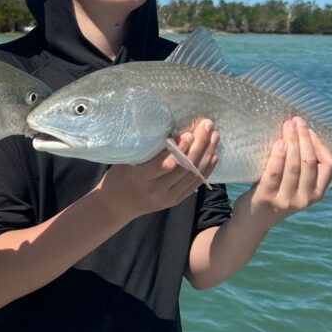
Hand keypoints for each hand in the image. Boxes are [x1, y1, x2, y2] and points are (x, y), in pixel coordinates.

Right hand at [97, 119, 219, 224]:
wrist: (117, 205)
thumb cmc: (120, 176)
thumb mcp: (127, 161)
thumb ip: (149, 151)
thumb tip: (174, 132)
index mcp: (141, 178)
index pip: (165, 164)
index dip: (179, 149)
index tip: (188, 133)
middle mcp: (156, 190)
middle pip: (183, 168)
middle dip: (199, 145)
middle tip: (207, 126)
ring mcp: (168, 197)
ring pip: (192, 175)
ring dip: (206, 154)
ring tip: (215, 136)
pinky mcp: (175, 201)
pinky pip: (194, 184)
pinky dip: (206, 169)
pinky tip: (214, 155)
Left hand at [234, 117, 331, 230]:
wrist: (253, 219)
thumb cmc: (276, 193)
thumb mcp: (296, 184)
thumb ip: (303, 167)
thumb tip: (302, 130)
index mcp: (316, 193)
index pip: (329, 165)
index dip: (320, 144)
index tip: (309, 129)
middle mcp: (305, 199)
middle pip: (309, 162)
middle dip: (304, 137)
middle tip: (296, 121)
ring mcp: (286, 200)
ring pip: (294, 166)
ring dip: (292, 142)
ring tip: (287, 126)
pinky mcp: (267, 198)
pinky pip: (274, 173)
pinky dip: (278, 156)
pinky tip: (278, 143)